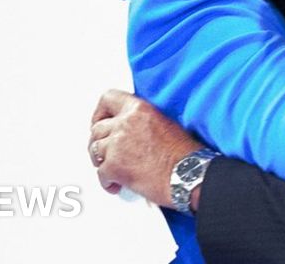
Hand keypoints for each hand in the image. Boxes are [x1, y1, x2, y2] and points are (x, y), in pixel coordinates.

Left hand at [89, 89, 202, 206]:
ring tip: (112, 170)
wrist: (189, 175)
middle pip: (97, 129)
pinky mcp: (114, 166)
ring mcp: (117, 144)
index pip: (108, 99)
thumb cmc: (184, 155)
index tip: (100, 122)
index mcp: (139, 109)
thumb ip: (141, 122)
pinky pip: (101, 174)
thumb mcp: (164, 124)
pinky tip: (117, 185)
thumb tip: (130, 132)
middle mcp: (125, 123)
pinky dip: (107, 182)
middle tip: (104, 153)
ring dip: (101, 162)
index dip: (100, 113)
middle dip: (98, 142)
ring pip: (95, 151)